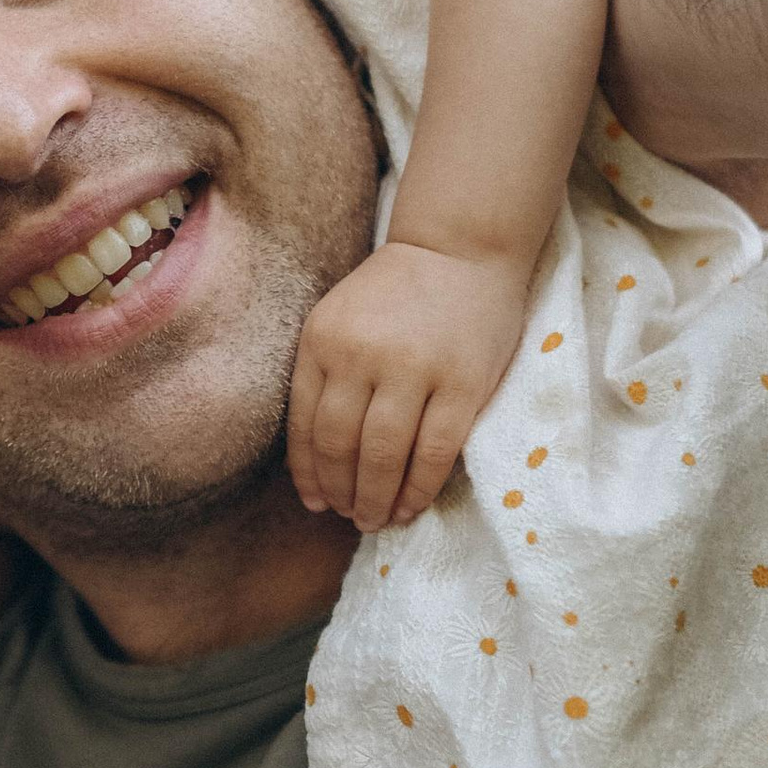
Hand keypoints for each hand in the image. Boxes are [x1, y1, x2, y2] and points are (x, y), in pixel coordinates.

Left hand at [287, 239, 527, 531]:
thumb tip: (315, 461)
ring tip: (376, 520)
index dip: (308, 474)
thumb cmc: (396, 292)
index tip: (315, 502)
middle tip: (349, 517)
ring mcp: (413, 369)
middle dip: (341, 493)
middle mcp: (361, 355)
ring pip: (382, 456)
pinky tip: (411, 506)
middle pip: (340, 446)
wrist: (460, 248)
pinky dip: (418, 489)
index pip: (304, 425)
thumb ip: (325, 375)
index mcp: (322, 340)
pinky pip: (434, 452)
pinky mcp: (462, 383)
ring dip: (375, 499)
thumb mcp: (339, 319)